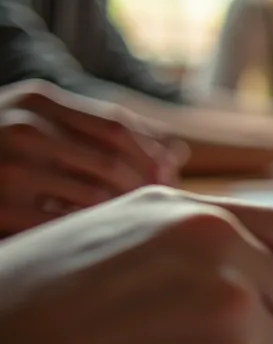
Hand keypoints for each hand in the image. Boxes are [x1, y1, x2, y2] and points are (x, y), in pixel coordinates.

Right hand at [0, 80, 181, 232]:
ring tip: (134, 223)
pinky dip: (91, 234)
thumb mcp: (43, 122)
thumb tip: (177, 154)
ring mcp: (9, 171)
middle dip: (145, 189)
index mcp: (38, 101)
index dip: (151, 156)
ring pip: (95, 199)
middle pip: (113, 165)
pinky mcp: (2, 211)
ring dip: (124, 214)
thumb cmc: (7, 150)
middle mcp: (22, 129)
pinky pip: (67, 227)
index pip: (117, 128)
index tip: (169, 178)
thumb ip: (103, 133)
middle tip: (159, 209)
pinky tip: (97, 237)